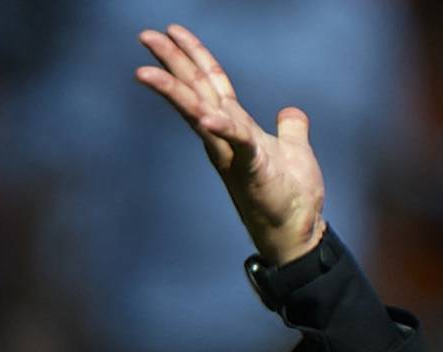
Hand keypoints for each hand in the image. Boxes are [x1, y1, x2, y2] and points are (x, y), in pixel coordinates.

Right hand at [133, 25, 325, 263]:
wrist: (298, 230)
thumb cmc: (291, 193)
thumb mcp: (295, 150)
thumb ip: (291, 129)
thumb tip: (291, 112)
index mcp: (237, 126)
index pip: (212, 83)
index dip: (194, 55)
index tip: (173, 31)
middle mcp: (226, 136)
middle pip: (196, 90)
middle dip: (172, 62)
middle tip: (145, 35)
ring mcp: (233, 152)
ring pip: (199, 113)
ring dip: (174, 91)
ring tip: (145, 71)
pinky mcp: (250, 168)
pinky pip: (236, 142)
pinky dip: (222, 128)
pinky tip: (208, 117)